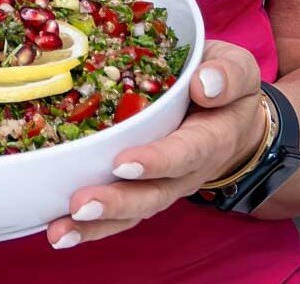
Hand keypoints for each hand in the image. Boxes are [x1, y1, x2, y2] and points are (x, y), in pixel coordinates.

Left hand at [46, 40, 265, 249]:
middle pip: (153, 195)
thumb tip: (205, 84)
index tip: (122, 164)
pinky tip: (60, 231)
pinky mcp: (145, 186)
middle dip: (116, 202)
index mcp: (211, 137)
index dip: (156, 161)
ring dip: (98, 224)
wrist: (231, 114)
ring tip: (60, 232)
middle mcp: (188, 170)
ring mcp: (165, 183)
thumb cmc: (226, 85)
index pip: (185, 153)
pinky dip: (92, 227)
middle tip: (80, 204)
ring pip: (134, 211)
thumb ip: (228, 75)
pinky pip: (122, 212)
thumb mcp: (239, 68)